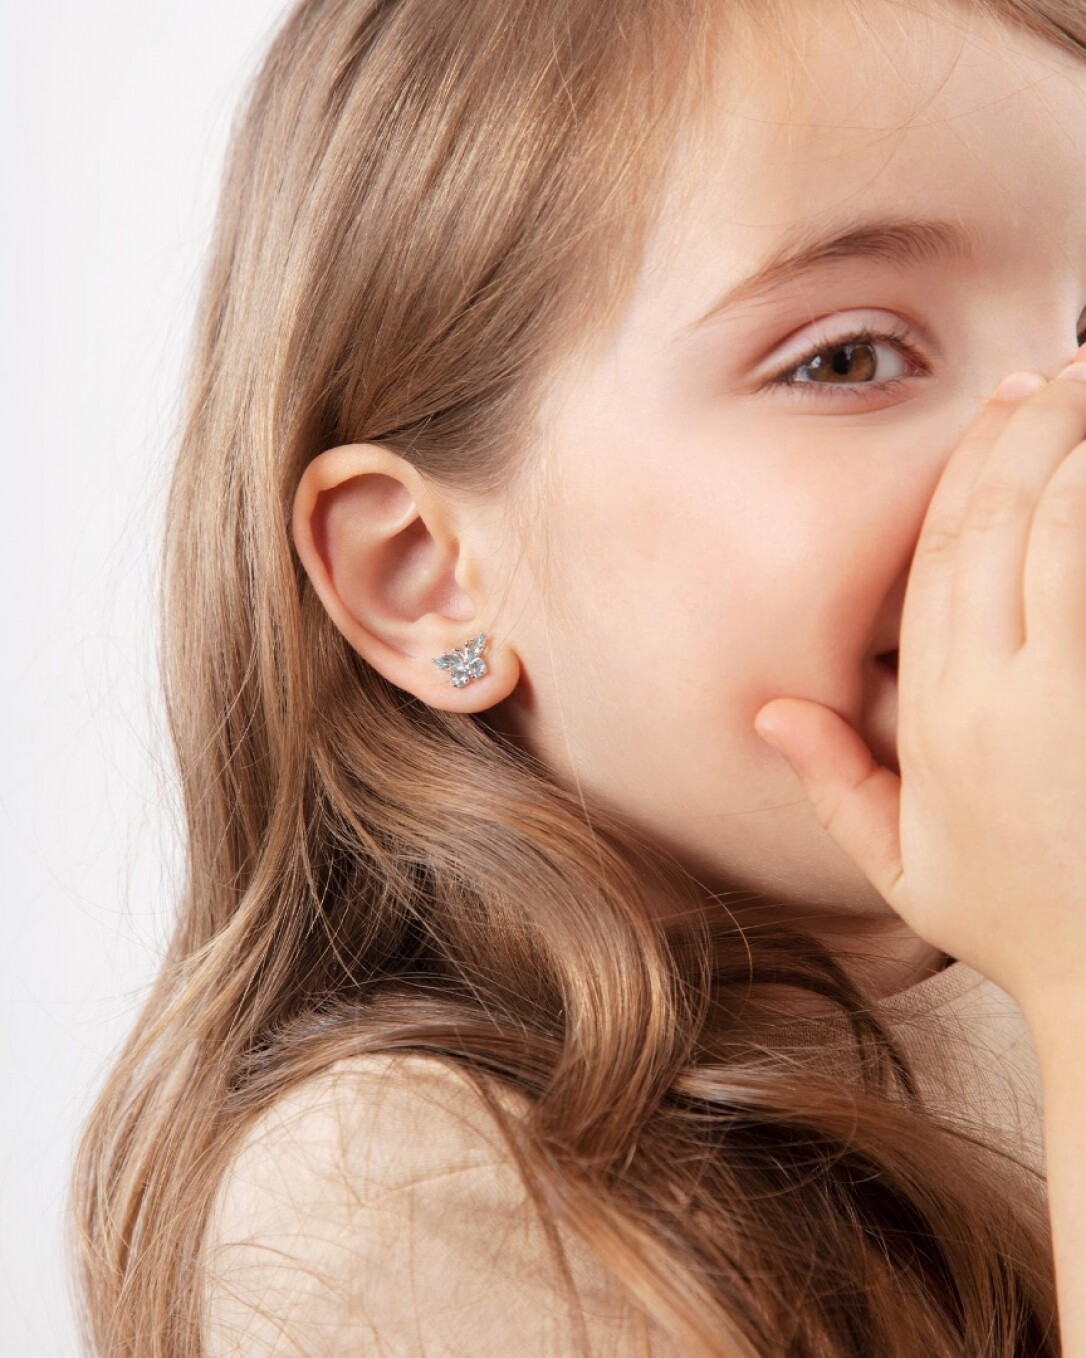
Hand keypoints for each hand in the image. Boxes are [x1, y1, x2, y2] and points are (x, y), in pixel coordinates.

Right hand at [753, 345, 1085, 1028]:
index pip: (942, 561)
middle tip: (1056, 372)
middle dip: (1026, 435)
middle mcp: (996, 693)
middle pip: (1000, 528)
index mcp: (939, 717)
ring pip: (1060, 537)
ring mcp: (1065, 693)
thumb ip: (835, 780)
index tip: (1000, 407)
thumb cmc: (1017, 920)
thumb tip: (772, 711)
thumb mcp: (901, 866)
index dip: (969, 472)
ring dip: (1074, 453)